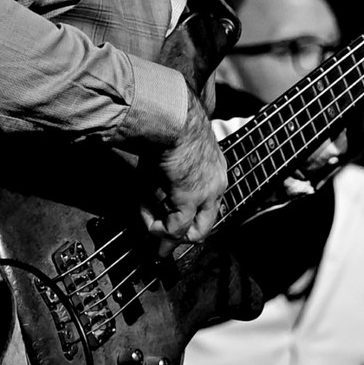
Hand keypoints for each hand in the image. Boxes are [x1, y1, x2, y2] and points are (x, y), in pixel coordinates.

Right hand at [146, 94, 228, 242]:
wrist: (171, 115)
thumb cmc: (167, 124)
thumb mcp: (168, 152)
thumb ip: (162, 178)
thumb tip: (147, 195)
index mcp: (215, 169)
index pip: (208, 205)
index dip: (188, 219)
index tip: (169, 226)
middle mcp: (217, 185)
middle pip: (206, 226)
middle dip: (182, 240)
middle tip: (162, 250)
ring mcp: (207, 194)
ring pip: (193, 233)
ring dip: (166, 233)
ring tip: (148, 224)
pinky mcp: (191, 199)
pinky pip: (174, 228)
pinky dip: (156, 227)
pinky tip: (146, 217)